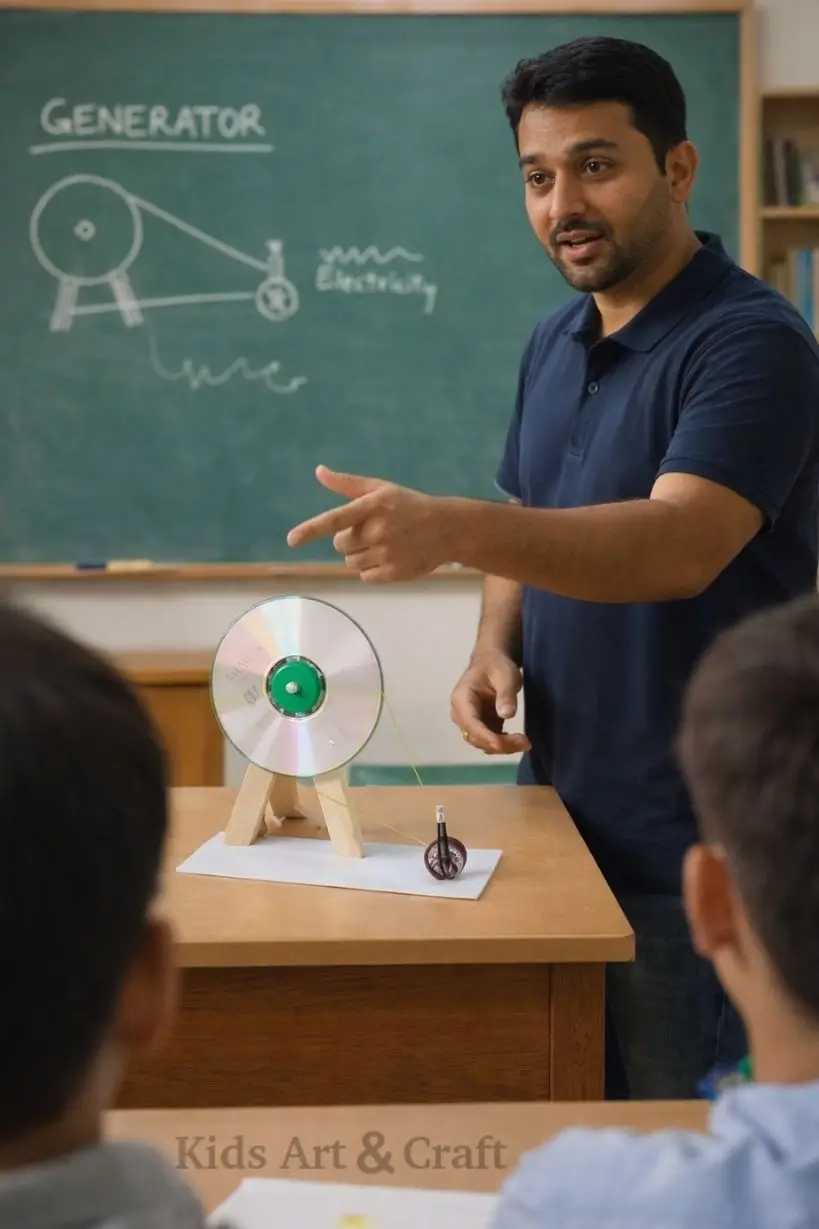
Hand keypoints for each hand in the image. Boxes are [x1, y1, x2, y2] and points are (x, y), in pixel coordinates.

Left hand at [287, 465, 452, 582]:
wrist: (447, 528)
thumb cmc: (408, 506)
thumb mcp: (380, 489)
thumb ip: (347, 483)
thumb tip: (319, 471)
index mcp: (372, 506)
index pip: (335, 519)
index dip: (311, 530)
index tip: (291, 540)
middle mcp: (379, 530)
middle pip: (340, 544)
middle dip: (349, 539)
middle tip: (373, 531)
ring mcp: (388, 552)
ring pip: (350, 561)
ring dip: (360, 554)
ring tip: (383, 543)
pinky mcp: (395, 572)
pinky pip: (365, 576)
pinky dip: (371, 569)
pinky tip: (389, 557)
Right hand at [450, 651, 530, 754]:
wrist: (492, 662)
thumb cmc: (497, 667)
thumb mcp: (506, 676)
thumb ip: (506, 694)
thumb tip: (506, 715)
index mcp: (461, 699)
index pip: (472, 724)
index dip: (489, 738)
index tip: (509, 743)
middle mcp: (460, 714)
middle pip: (476, 738)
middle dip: (500, 745)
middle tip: (526, 742)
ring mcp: (468, 722)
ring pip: (481, 743)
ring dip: (502, 747)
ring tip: (525, 742)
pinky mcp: (479, 726)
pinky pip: (488, 741)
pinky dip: (502, 744)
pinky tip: (517, 741)